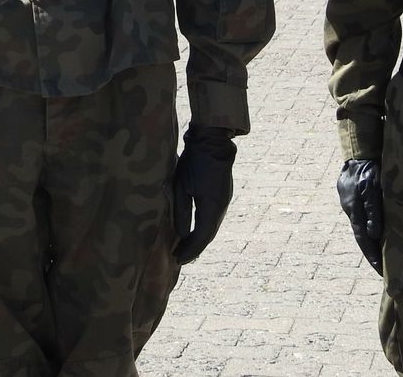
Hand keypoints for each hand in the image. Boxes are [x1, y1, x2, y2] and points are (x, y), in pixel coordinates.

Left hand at [171, 126, 235, 264]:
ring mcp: (224, 201)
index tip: (178, 260)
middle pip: (208, 235)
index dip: (190, 250)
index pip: (201, 237)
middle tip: (179, 258)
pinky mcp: (222, 195)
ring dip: (199, 239)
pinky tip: (194, 230)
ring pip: (211, 227)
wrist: (212, 142)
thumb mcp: (182, 187)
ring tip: (185, 248)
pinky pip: (213, 218)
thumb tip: (181, 235)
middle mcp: (221, 208)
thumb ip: (181, 212)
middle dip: (194, 248)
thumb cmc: (193, 162)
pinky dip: (203, 228)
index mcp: (212, 208)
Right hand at [336, 158, 382, 274]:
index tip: (382, 272)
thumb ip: (372, 210)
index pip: (364, 240)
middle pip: (362, 237)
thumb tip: (374, 234)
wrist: (357, 152)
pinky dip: (370, 229)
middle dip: (372, 254)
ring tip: (382, 257)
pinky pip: (362, 218)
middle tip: (383, 271)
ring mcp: (351, 204)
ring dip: (371, 242)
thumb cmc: (367, 170)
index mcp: (354, 211)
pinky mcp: (353, 198)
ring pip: (362, 227)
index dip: (373, 256)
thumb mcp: (371, 189)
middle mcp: (351, 211)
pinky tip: (377, 233)